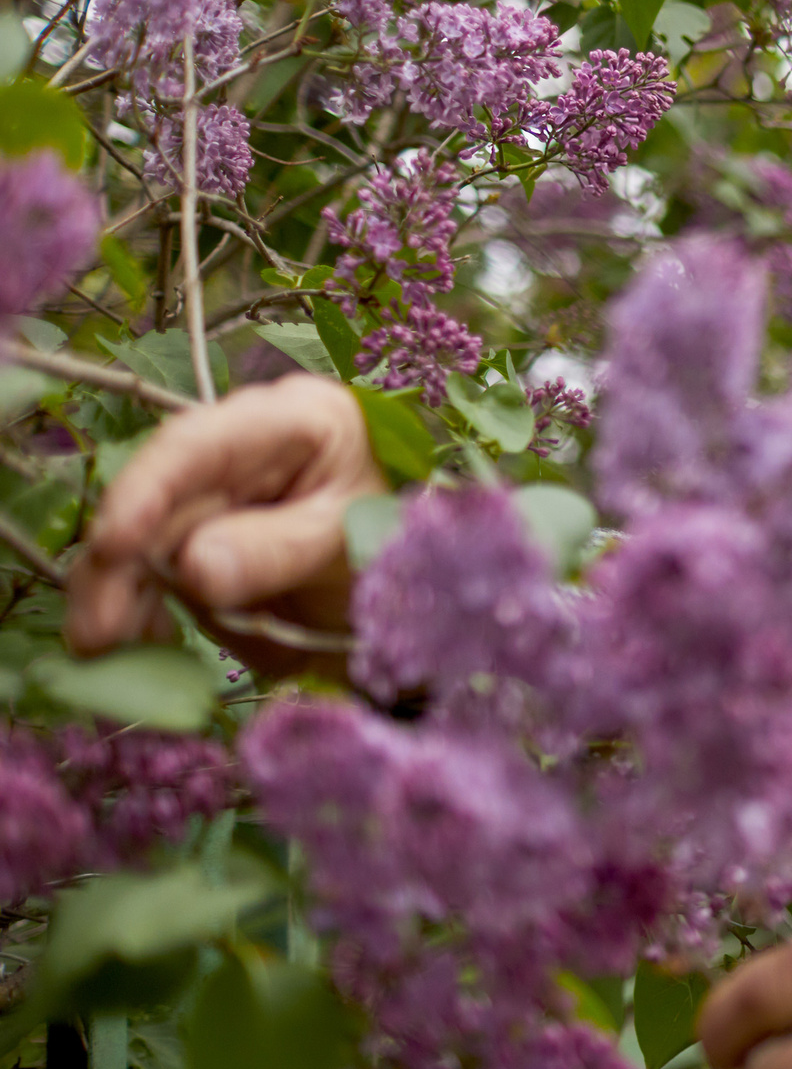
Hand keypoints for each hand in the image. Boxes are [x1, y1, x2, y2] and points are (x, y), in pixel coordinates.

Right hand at [65, 374, 384, 677]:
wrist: (417, 605)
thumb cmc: (403, 551)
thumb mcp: (355, 544)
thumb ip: (279, 550)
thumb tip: (192, 569)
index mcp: (293, 420)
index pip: (199, 443)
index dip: (146, 490)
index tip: (112, 543)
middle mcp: (238, 452)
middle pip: (155, 499)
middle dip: (117, 565)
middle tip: (97, 632)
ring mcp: (211, 500)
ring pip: (136, 542)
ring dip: (111, 596)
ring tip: (103, 649)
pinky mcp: (193, 548)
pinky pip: (145, 578)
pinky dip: (132, 613)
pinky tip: (135, 648)